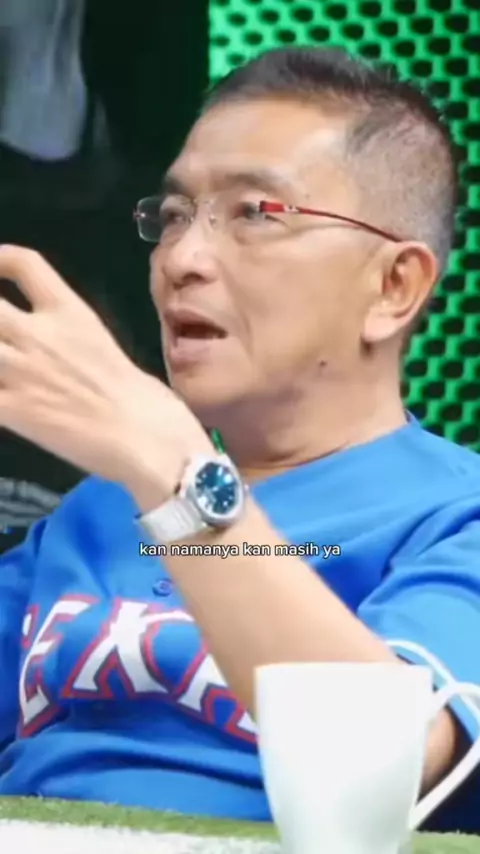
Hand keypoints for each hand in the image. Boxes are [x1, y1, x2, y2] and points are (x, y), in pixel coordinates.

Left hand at [0, 246, 212, 508]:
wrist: (146, 438)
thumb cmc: (146, 400)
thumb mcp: (106, 350)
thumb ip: (73, 341)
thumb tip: (59, 353)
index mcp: (71, 314)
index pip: (25, 263)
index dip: (0, 257)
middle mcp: (39, 335)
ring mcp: (21, 371)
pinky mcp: (12, 411)